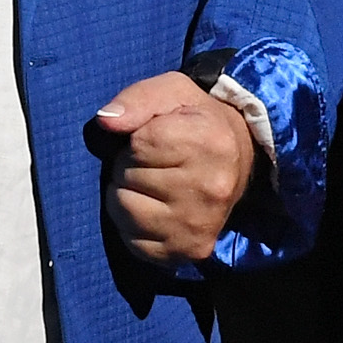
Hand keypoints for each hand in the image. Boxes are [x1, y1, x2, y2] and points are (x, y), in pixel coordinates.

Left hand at [94, 71, 256, 265]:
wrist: (237, 156)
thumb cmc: (194, 120)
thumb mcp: (169, 92)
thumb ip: (135, 100)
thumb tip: (106, 121)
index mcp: (210, 143)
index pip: (139, 145)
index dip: (136, 139)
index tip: (157, 137)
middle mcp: (211, 189)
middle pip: (127, 178)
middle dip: (130, 166)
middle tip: (156, 163)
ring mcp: (201, 224)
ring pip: (125, 210)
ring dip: (126, 195)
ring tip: (152, 185)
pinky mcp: (191, 250)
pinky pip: (134, 242)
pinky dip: (133, 225)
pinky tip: (155, 210)